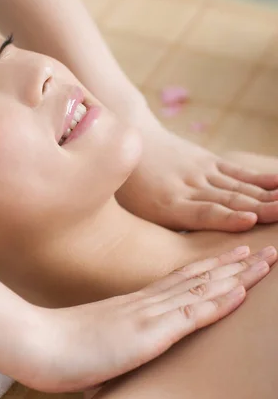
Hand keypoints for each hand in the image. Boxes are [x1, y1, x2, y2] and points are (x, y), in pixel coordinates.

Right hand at [25, 245, 275, 391]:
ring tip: (264, 260)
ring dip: (237, 275)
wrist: (36, 344)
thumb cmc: (58, 345)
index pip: (183, 282)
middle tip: (264, 250)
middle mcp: (147, 302)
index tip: (236, 257)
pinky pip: (190, 316)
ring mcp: (148, 315)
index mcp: (136, 303)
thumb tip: (118, 344)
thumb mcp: (94, 338)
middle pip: (199, 279)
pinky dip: (218, 302)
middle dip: (235, 265)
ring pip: (202, 290)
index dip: (213, 269)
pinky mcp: (146, 334)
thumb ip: (112, 336)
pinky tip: (240, 291)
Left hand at [117, 126, 277, 231]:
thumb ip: (168, 229)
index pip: (202, 211)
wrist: (135, 141)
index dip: (227, 217)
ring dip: (268, 197)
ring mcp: (202, 172)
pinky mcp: (211, 161)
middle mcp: (190, 187)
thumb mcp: (140, 212)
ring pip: (240, 187)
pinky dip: (262, 179)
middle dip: (261, 209)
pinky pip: (240, 172)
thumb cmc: (134, 189)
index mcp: (169, 204)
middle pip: (229, 199)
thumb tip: (191, 257)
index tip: (250, 220)